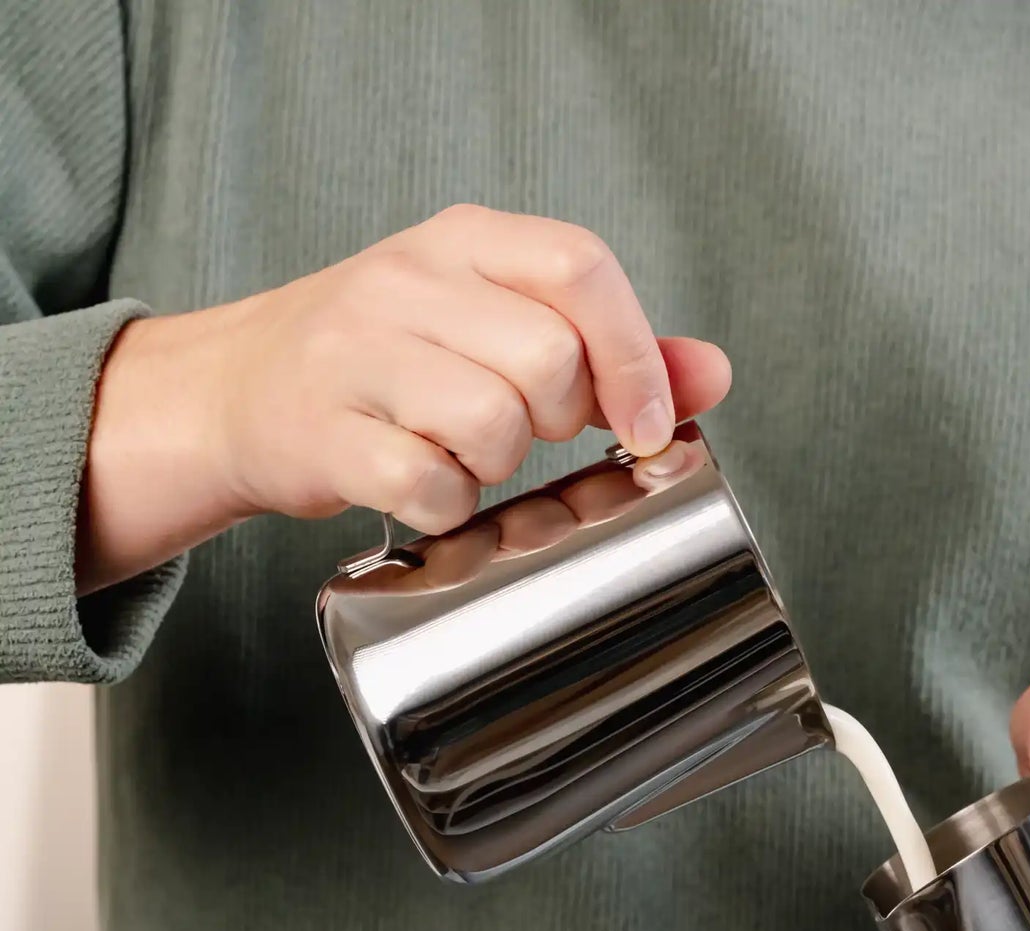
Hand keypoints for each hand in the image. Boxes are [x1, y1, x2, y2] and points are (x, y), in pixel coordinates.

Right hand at [80, 206, 731, 589]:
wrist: (238, 390)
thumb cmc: (387, 361)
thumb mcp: (495, 324)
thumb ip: (609, 346)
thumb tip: (709, 374)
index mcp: (464, 243)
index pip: (579, 266)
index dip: (634, 354)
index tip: (644, 424)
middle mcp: (407, 282)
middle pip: (546, 358)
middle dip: (558, 420)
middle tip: (525, 430)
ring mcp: (355, 354)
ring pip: (492, 424)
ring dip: (497, 465)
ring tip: (463, 453)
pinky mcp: (323, 432)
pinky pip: (428, 486)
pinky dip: (446, 506)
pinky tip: (426, 485)